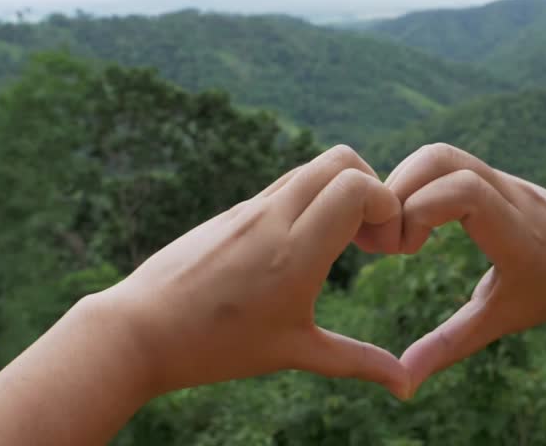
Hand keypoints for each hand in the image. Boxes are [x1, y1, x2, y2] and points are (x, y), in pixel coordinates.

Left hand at [98, 145, 409, 398]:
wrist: (139, 329)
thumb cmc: (217, 346)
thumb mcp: (293, 353)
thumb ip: (356, 362)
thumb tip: (406, 386)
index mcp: (295, 252)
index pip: (356, 187)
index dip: (386, 206)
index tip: (386, 247)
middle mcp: (273, 218)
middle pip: (341, 159)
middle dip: (371, 187)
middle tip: (369, 237)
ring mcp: (249, 208)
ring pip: (311, 167)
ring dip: (338, 190)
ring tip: (340, 242)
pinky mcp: (232, 211)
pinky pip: (283, 184)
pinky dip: (309, 198)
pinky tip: (302, 245)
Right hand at [385, 143, 545, 396]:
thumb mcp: (501, 319)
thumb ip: (450, 346)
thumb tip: (404, 385)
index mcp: (512, 229)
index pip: (461, 191)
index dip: (419, 211)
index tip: (407, 252)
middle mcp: (505, 192)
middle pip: (439, 158)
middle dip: (398, 190)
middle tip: (389, 238)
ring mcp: (499, 175)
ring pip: (439, 153)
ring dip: (403, 182)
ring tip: (395, 227)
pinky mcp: (491, 172)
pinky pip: (445, 161)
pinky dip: (417, 181)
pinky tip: (412, 218)